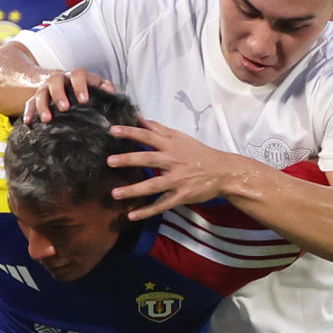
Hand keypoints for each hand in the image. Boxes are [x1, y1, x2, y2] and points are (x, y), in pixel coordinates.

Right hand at [22, 68, 115, 122]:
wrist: (58, 82)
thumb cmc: (81, 88)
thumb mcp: (93, 85)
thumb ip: (103, 87)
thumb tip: (112, 91)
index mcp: (74, 77)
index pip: (78, 75)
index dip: (80, 86)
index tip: (84, 100)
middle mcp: (58, 80)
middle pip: (56, 81)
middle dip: (59, 94)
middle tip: (64, 108)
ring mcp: (45, 88)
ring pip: (41, 93)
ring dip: (43, 105)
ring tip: (47, 119)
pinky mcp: (35, 98)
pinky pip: (29, 103)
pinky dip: (28, 112)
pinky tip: (28, 122)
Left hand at [105, 117, 247, 218]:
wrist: (223, 172)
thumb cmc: (199, 153)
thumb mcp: (180, 138)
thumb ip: (158, 129)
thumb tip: (138, 117)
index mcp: (171, 146)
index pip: (148, 136)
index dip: (131, 132)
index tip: (113, 130)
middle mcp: (173, 162)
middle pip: (148, 159)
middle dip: (129, 160)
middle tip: (110, 161)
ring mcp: (177, 181)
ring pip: (153, 186)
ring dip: (133, 190)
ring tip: (115, 193)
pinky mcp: (181, 196)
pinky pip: (161, 205)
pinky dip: (147, 211)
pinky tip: (132, 216)